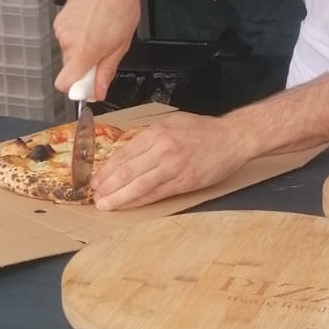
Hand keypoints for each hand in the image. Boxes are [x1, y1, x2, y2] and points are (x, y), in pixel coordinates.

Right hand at [54, 0, 139, 100]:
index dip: (75, 88)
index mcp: (84, 50)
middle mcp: (68, 40)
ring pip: (69, 51)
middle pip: (69, 67)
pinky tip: (91, 24)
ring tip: (98, 32)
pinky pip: (67, 37)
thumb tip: (98, 91)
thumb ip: (106, 71)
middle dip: (84, 66)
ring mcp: (62, 28)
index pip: (64, 83)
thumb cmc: (120, 6)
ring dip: (82, 48)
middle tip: (103, 52)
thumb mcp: (121, 46)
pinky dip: (77, 35)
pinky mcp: (60, 19)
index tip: (86, 85)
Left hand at [91, 112, 251, 209]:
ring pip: (139, 185)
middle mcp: (162, 148)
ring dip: (119, 197)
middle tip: (95, 196)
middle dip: (107, 185)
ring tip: (105, 205)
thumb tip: (128, 153)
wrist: (233, 137)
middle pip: (127, 170)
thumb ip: (150, 137)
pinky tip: (129, 205)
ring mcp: (173, 166)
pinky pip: (156, 193)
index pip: (124, 154)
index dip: (107, 170)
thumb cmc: (204, 131)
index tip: (96, 180)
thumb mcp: (172, 123)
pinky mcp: (184, 181)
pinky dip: (140, 200)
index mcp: (157, 132)